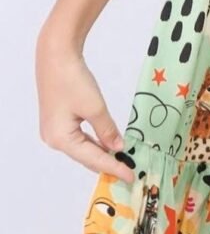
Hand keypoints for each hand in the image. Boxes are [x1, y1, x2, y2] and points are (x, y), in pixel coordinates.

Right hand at [35, 28, 135, 185]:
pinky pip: (79, 138)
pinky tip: (106, 144)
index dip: (114, 168)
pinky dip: (93, 142)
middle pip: (85, 157)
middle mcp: (54, 140)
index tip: (131, 177)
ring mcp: (54, 130)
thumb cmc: (73, 81)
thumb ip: (107, 130)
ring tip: (121, 162)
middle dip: (107, 164)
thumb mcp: (95, 107)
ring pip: (82, 148)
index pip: (93, 159)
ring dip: (101, 153)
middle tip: (128, 171)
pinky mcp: (58, 120)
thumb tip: (118, 148)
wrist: (56, 56)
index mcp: (61, 140)